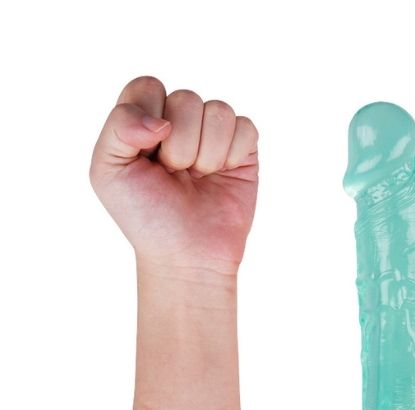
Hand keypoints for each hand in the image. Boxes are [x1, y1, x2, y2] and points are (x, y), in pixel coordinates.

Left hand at [89, 75, 258, 275]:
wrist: (186, 256)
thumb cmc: (145, 218)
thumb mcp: (108, 172)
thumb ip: (118, 127)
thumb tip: (162, 122)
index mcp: (143, 120)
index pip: (148, 86)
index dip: (148, 118)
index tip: (145, 155)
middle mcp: (179, 122)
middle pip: (185, 98)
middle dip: (179, 146)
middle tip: (174, 175)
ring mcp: (213, 135)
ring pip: (218, 110)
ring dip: (206, 153)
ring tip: (197, 179)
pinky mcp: (243, 151)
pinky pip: (245, 127)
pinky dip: (232, 155)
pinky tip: (222, 176)